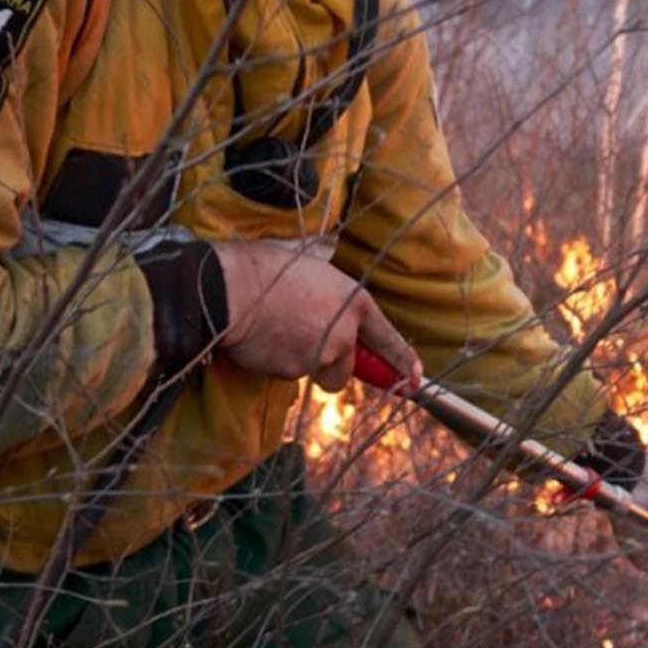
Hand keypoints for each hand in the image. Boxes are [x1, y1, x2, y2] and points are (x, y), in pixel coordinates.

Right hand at [210, 241, 422, 392]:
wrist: (231, 286)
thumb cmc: (267, 269)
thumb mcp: (312, 270)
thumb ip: (330, 297)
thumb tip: (326, 309)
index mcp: (354, 302)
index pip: (387, 338)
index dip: (402, 360)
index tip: (417, 378)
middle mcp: (344, 331)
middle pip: (347, 368)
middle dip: (330, 363)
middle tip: (302, 340)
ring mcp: (321, 354)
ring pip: (317, 372)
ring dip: (303, 362)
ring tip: (277, 332)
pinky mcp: (293, 371)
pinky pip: (288, 373)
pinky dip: (277, 362)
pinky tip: (262, 338)